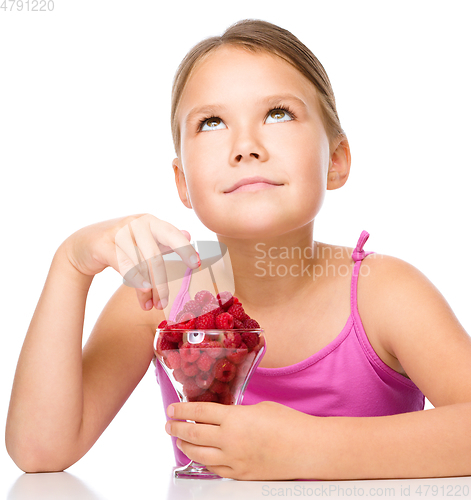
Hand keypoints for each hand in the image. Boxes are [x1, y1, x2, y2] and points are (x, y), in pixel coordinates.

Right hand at [60, 214, 199, 310]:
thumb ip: (164, 239)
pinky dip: (136, 280)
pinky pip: (124, 265)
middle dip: (162, 283)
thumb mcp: (143, 240)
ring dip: (148, 289)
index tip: (196, 264)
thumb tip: (188, 235)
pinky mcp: (103, 245)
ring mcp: (119, 232)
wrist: (82, 245)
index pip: (172, 234)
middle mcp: (136, 223)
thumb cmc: (118, 244)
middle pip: (156, 256)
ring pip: (141, 265)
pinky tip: (143, 293)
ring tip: (151, 306)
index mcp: (150, 222)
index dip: (184, 249)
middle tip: (165, 302)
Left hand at [165, 400, 313, 479]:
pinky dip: (203, 461)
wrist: (307, 448)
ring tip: (179, 440)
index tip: (172, 408)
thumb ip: (236, 413)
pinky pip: (214, 469)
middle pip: (193, 434)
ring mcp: (234, 460)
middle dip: (177, 428)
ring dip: (185, 446)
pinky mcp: (240, 474)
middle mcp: (230, 440)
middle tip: (169, 424)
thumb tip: (223, 416)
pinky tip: (200, 456)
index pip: (199, 412)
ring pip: (199, 454)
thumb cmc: (288, 424)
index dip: (182, 410)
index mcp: (234, 418)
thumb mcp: (259, 408)